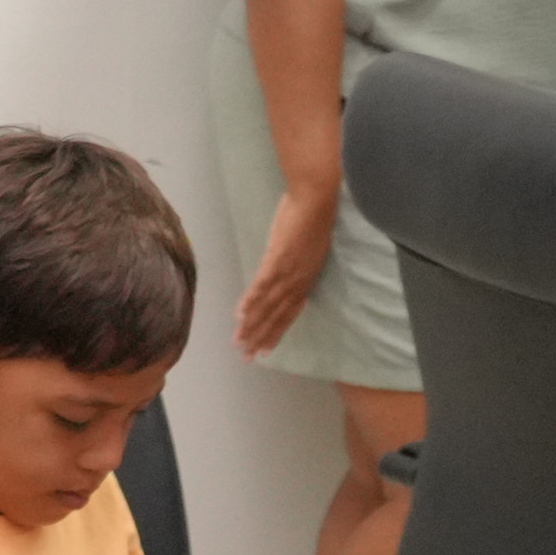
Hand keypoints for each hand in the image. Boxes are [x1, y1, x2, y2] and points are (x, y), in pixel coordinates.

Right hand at [238, 189, 337, 358]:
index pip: (290, 312)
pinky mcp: (277, 258)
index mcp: (308, 278)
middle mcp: (298, 280)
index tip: (266, 349)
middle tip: (247, 356)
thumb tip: (283, 269)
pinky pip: (261, 284)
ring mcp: (287, 271)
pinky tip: (240, 315)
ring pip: (267, 305)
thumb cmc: (314, 215)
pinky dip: (250, 301)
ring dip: (252, 325)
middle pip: (277, 314)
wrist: (317, 198)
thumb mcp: (309, 246)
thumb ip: (297, 262)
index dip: (277, 331)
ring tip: (239, 342)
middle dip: (261, 337)